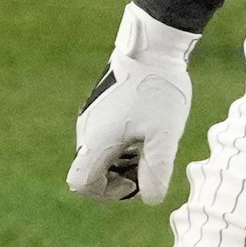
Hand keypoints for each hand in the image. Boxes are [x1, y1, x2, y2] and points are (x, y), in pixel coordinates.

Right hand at [67, 3, 198, 205]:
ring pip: (99, 156)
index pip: (81, 183)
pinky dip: (122, 147)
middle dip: (119, 179)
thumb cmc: (159, 91)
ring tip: (151, 148)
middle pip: (91, 172)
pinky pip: (104, 139)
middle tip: (149, 166)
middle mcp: (87, 130)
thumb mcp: (164, 136)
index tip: (135, 181)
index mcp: (97, 140)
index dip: (106, 193)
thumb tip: (150, 199)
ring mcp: (91, 118)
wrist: (152, 47)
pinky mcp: (100, 108)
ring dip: (123, 164)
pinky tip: (146, 133)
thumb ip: (156, 171)